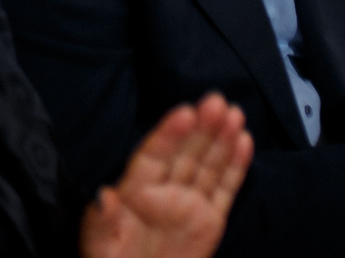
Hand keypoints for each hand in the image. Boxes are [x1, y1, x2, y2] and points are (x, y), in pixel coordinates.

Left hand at [79, 93, 252, 257]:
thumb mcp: (100, 247)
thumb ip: (102, 222)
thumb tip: (104, 196)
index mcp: (135, 192)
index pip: (153, 156)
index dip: (168, 134)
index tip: (184, 112)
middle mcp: (164, 192)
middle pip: (185, 153)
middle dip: (201, 127)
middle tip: (216, 101)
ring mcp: (188, 204)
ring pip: (208, 166)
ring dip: (221, 139)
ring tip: (234, 113)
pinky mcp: (209, 222)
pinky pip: (224, 190)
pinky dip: (236, 167)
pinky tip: (244, 141)